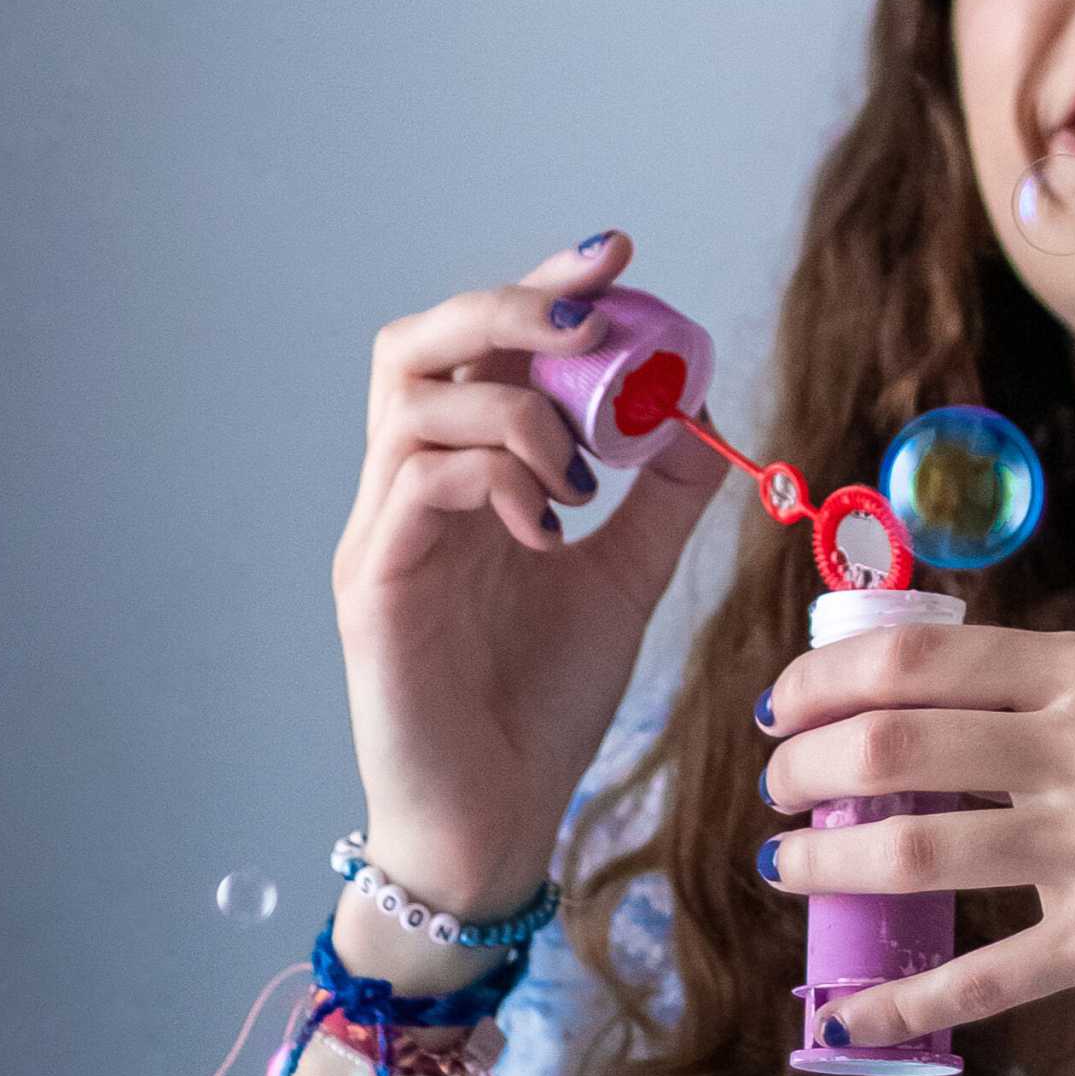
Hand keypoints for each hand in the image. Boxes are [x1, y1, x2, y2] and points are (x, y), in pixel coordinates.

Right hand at [330, 231, 722, 911]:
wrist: (500, 822)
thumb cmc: (545, 700)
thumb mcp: (628, 575)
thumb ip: (661, 494)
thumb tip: (703, 403)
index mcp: (461, 472)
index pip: (478, 343)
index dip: (542, 287)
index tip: (618, 253)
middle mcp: (404, 488)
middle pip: (414, 343)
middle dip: (508, 308)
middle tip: (593, 321)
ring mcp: (380, 534)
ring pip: (413, 401)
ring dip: (516, 406)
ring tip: (583, 471)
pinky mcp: (372, 587)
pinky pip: (418, 484)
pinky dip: (494, 477)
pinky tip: (550, 524)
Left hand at [754, 623, 1074, 1046]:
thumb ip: (1057, 696)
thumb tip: (931, 702)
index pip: (925, 656)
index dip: (831, 681)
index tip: (781, 709)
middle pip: (902, 743)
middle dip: (811, 768)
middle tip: (774, 789)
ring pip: (924, 850)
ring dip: (831, 863)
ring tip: (785, 867)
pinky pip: (986, 971)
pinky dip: (904, 995)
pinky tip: (851, 1007)